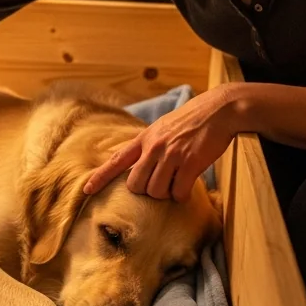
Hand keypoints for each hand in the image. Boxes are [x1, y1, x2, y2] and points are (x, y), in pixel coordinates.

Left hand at [83, 87, 240, 199]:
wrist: (219, 110)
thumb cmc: (192, 120)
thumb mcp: (163, 128)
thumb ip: (149, 145)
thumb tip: (139, 167)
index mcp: (145, 138)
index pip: (116, 160)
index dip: (100, 177)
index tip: (86, 190)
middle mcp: (154, 147)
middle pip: (136, 185)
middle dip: (147, 191)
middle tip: (161, 183)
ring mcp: (171, 155)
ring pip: (157, 192)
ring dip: (167, 193)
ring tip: (177, 182)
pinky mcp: (190, 163)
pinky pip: (178, 192)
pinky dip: (182, 195)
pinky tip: (187, 186)